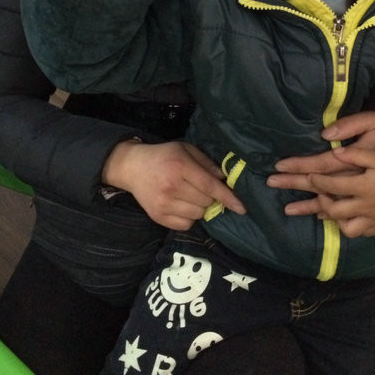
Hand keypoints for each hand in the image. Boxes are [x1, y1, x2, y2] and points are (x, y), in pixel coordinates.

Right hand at [102, 139, 245, 230]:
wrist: (132, 168)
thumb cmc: (163, 156)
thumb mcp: (185, 150)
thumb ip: (206, 163)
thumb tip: (224, 179)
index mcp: (180, 167)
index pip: (210, 186)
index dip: (228, 197)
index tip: (242, 208)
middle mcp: (172, 187)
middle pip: (206, 201)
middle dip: (210, 197)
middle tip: (202, 188)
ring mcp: (163, 204)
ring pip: (197, 215)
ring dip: (200, 207)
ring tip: (190, 195)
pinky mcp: (157, 217)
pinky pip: (185, 225)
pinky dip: (189, 218)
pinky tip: (182, 205)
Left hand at [267, 110, 374, 237]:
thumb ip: (355, 141)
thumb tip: (329, 141)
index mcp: (362, 179)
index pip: (326, 175)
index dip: (302, 171)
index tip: (280, 168)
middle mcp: (362, 201)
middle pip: (325, 199)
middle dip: (297, 193)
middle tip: (273, 186)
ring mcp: (370, 216)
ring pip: (336, 219)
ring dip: (314, 211)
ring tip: (291, 209)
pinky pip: (352, 228)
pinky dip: (337, 223)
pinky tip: (325, 217)